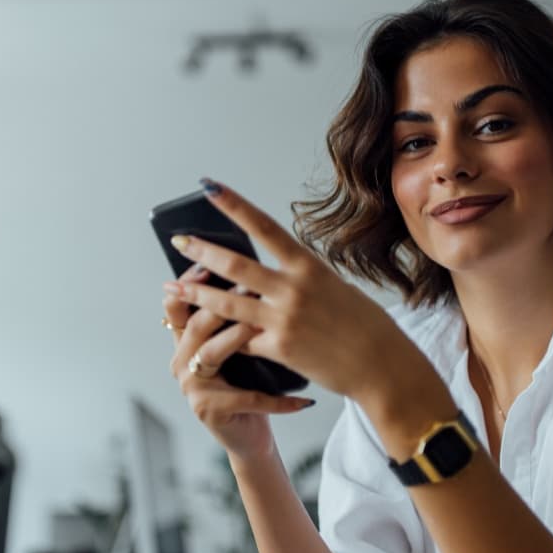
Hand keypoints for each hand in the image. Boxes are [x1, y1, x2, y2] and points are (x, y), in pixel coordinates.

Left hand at [161, 180, 419, 403]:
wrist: (380, 365)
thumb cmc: (361, 325)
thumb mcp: (332, 287)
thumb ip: (297, 278)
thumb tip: (262, 275)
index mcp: (309, 266)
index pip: (264, 226)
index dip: (234, 205)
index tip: (210, 187)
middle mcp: (294, 289)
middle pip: (235, 265)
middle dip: (201, 252)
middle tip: (179, 241)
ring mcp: (285, 319)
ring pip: (227, 303)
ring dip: (196, 294)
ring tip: (172, 286)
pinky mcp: (280, 349)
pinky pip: (241, 340)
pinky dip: (225, 338)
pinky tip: (207, 335)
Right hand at [163, 263, 313, 461]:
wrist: (251, 436)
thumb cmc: (250, 383)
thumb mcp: (241, 347)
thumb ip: (237, 316)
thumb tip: (254, 273)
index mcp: (185, 343)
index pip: (176, 307)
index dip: (188, 284)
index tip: (209, 262)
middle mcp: (181, 363)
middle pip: (197, 324)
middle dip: (223, 302)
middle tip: (251, 284)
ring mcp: (192, 388)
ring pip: (214, 353)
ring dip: (241, 336)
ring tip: (266, 324)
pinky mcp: (209, 411)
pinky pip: (248, 397)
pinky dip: (279, 399)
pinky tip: (304, 397)